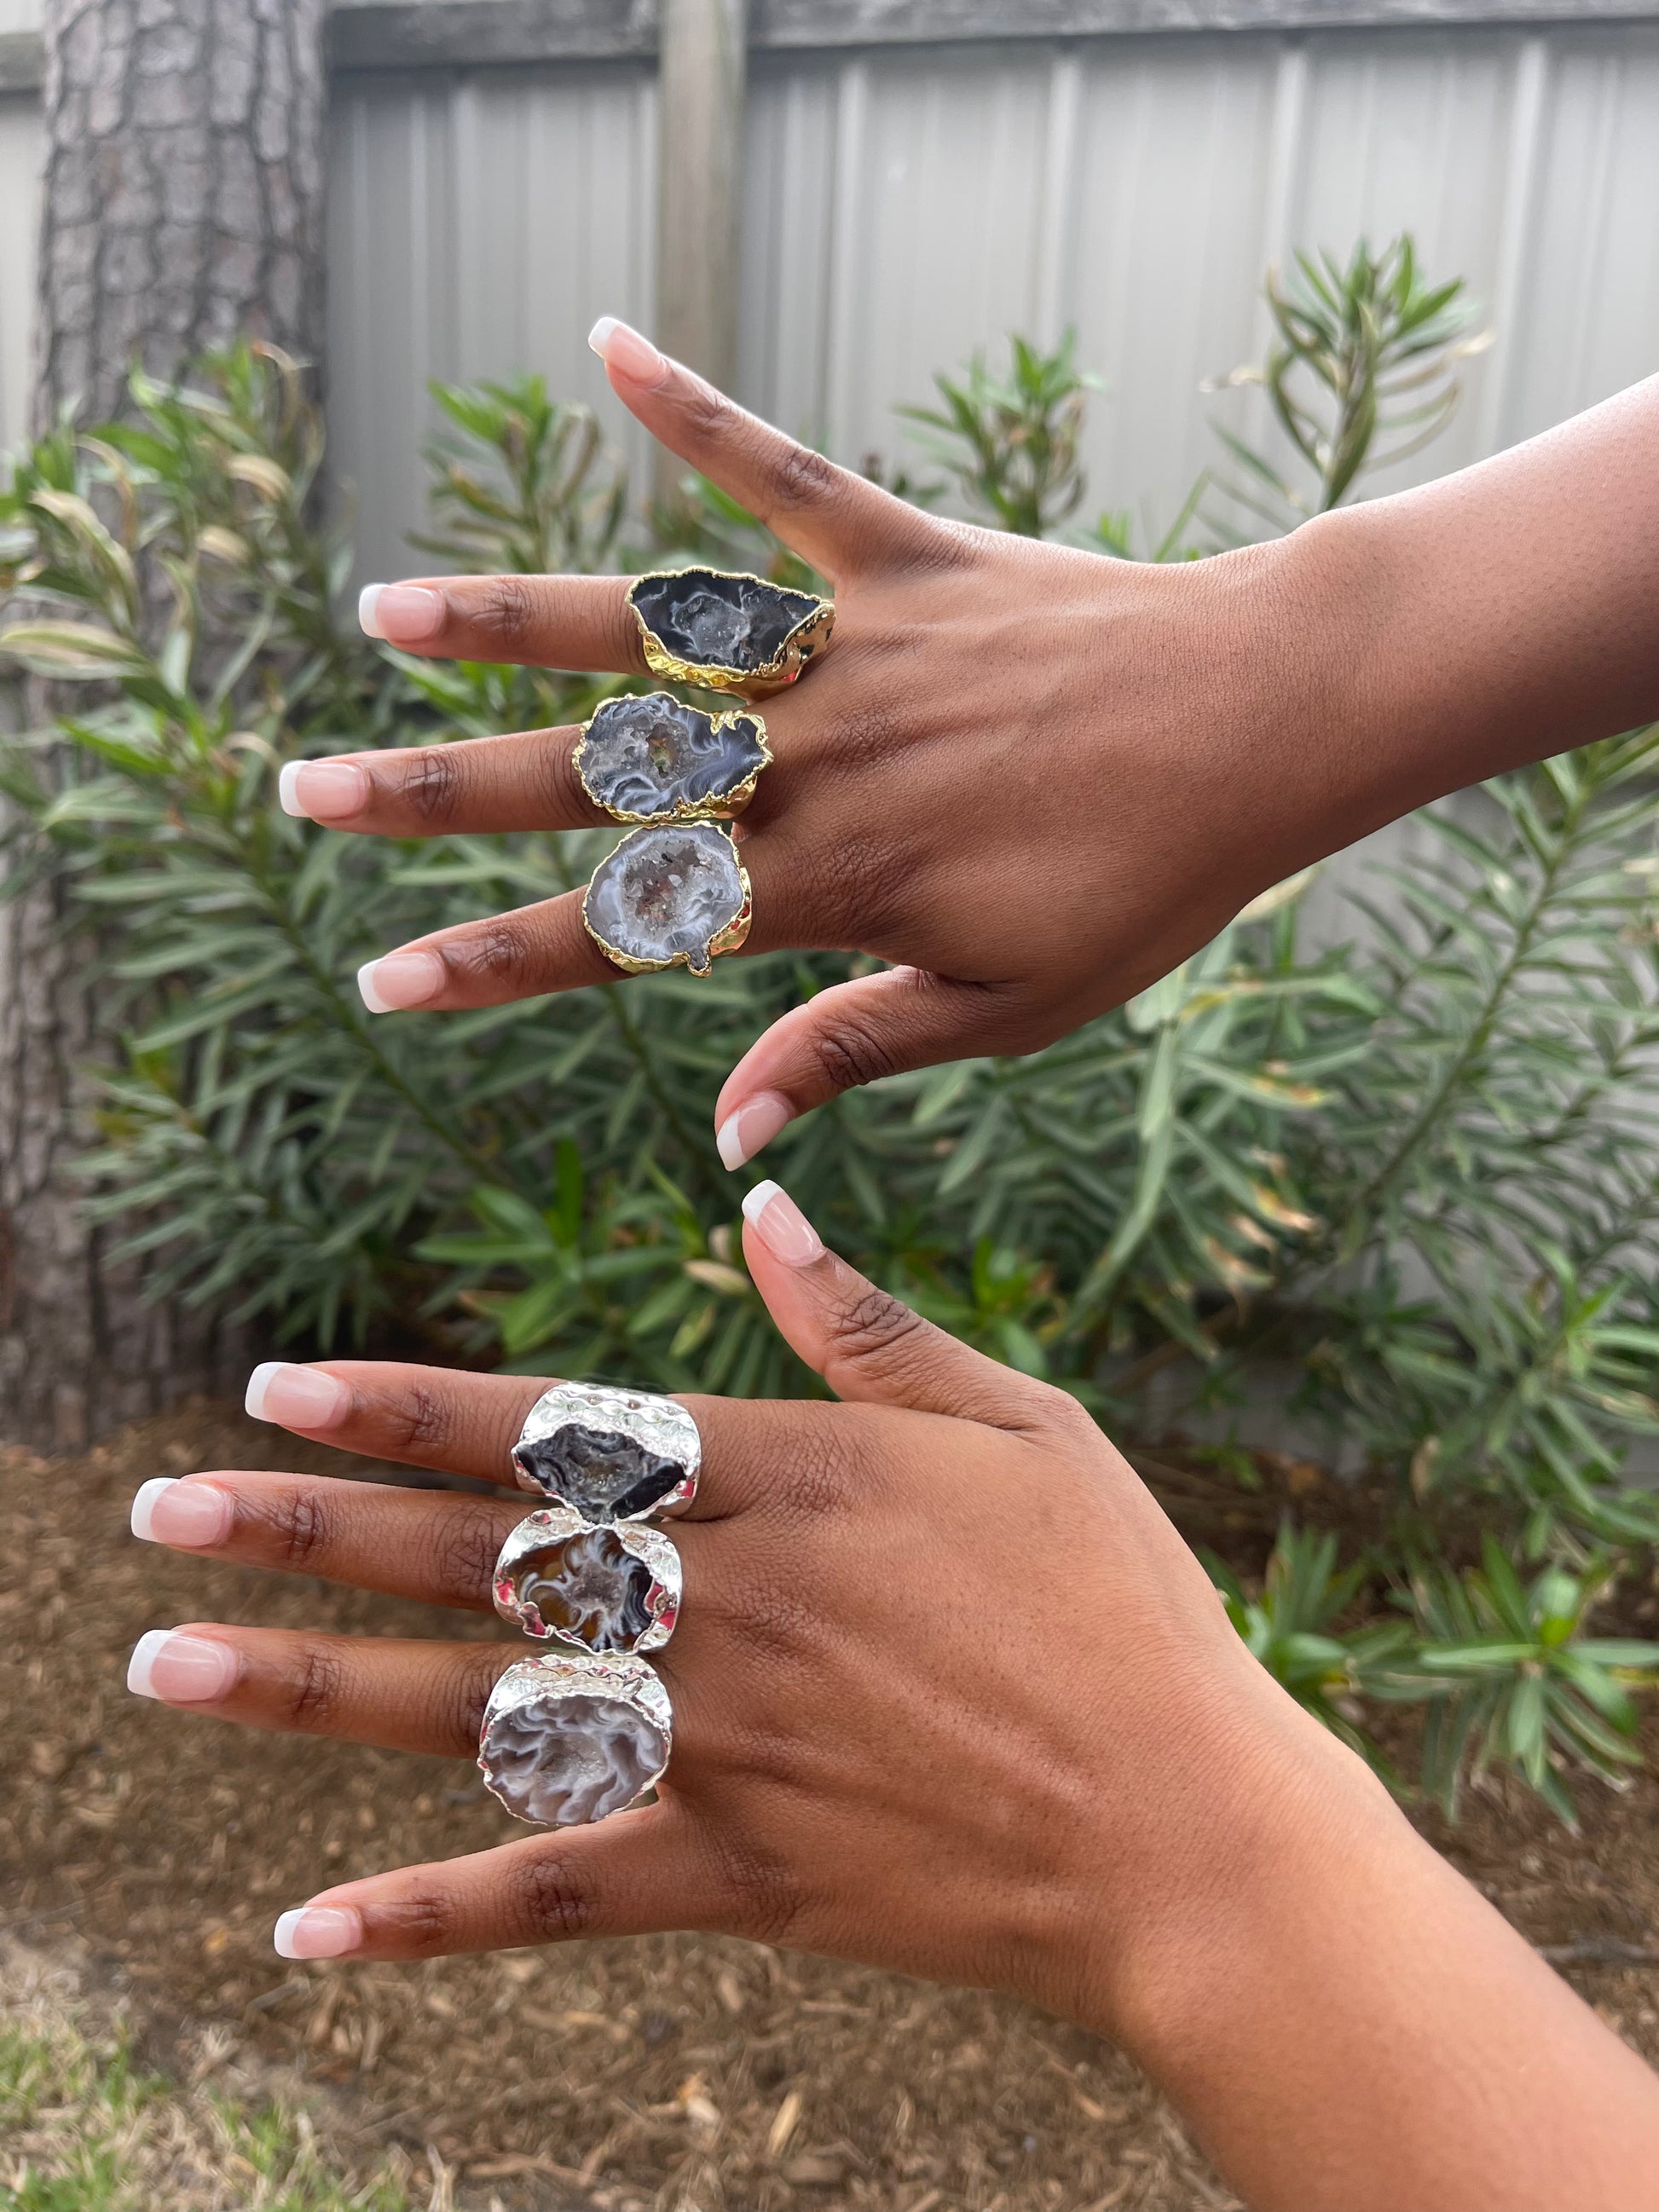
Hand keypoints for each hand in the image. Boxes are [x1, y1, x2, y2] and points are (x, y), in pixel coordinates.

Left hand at [126, 1180, 1658, 2211]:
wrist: (1190, 1836)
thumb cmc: (1120, 1611)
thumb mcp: (1021, 1429)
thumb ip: (870, 1328)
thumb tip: (760, 1208)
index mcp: (791, 1480)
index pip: (551, 1430)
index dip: (403, 1407)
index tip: (279, 1386)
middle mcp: (728, 1605)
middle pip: (474, 1559)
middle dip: (306, 1529)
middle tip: (164, 1514)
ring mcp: (721, 1748)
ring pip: (472, 1712)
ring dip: (310, 1688)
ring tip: (167, 1668)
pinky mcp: (736, 1875)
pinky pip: (554, 1894)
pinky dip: (426, 1918)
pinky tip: (306, 1928)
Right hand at [285, 319, 1340, 1168]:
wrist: (1263, 728)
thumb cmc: (1143, 884)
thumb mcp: (1005, 1008)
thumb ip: (850, 1049)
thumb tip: (724, 1133)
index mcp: (828, 882)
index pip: (624, 931)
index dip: (493, 960)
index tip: (382, 978)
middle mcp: (813, 759)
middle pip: (591, 777)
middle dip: (438, 790)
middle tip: (306, 788)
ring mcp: (852, 650)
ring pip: (650, 632)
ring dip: (511, 616)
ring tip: (384, 605)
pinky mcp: (904, 554)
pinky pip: (782, 476)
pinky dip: (697, 413)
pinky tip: (604, 343)